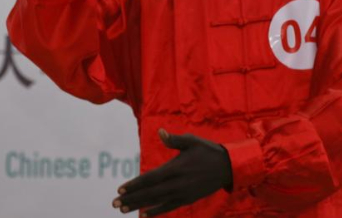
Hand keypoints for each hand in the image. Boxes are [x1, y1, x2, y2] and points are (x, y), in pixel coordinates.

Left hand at [112, 129, 232, 216]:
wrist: (227, 167)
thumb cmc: (207, 151)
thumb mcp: (192, 141)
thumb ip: (174, 139)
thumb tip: (160, 132)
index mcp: (175, 168)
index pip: (150, 178)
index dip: (134, 184)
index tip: (120, 189)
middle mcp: (177, 183)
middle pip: (149, 193)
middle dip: (131, 198)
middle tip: (115, 203)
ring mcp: (182, 193)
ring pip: (156, 202)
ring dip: (138, 206)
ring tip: (123, 210)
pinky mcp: (188, 199)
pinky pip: (169, 207)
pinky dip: (156, 211)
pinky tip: (144, 214)